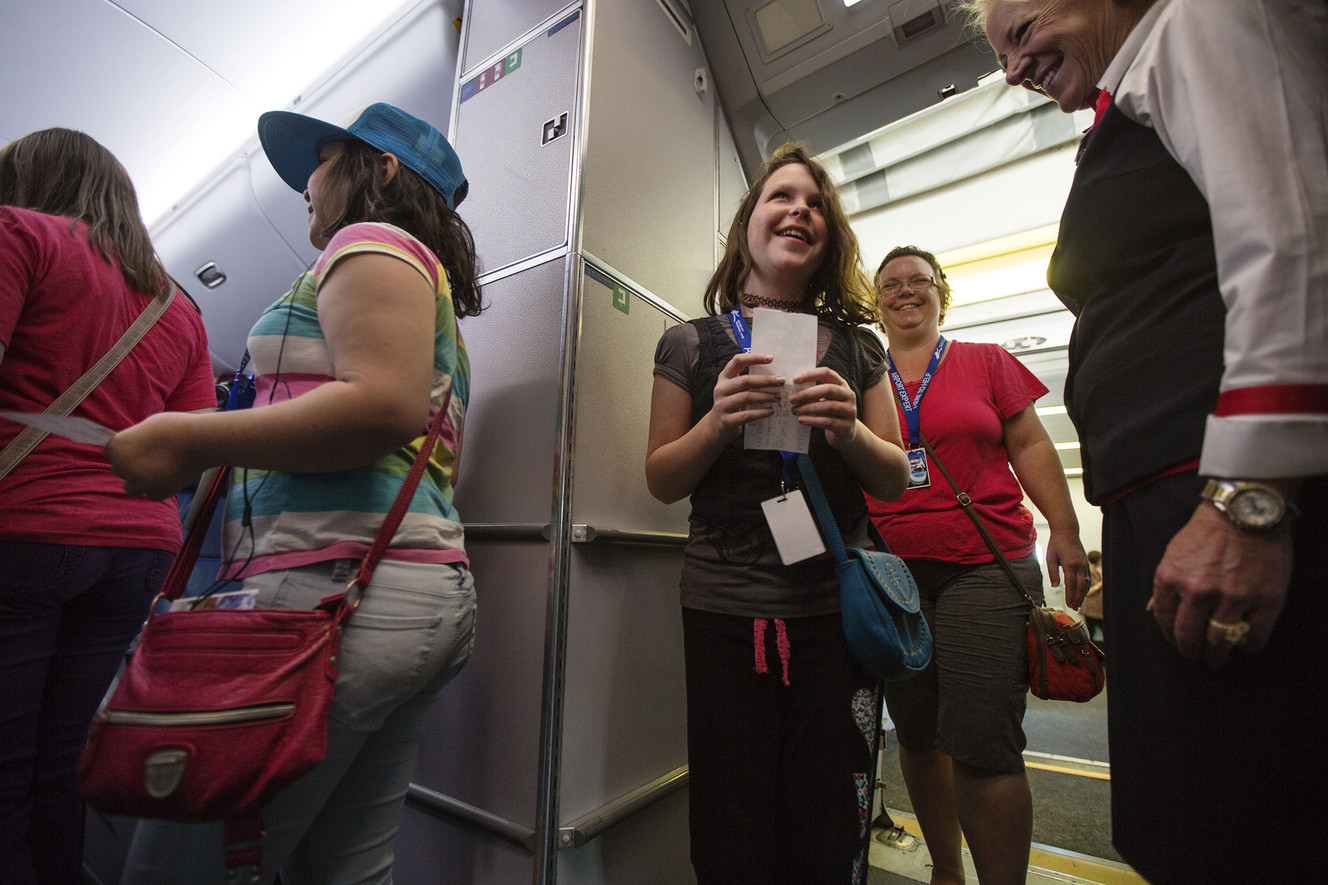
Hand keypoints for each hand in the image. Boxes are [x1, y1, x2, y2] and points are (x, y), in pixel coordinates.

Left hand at [105, 412, 204, 499]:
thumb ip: (135, 438)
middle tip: (153, 458)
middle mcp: (122, 466)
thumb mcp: (147, 425)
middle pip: (120, 470)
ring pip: (131, 487)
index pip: (111, 453)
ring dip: (141, 481)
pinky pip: (151, 494)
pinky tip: (171, 476)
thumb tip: (132, 447)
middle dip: (133, 466)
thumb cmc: (175, 428)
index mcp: (116, 446)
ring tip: (160, 470)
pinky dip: (159, 488)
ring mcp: (139, 482)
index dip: (125, 451)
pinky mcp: (156, 493)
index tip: (140, 448)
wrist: (199, 441)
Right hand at [706, 351, 783, 440]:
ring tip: (778, 397)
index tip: (771, 358)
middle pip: (745, 381)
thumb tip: (774, 374)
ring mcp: (722, 405)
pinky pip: (746, 415)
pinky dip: (761, 412)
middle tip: (781, 381)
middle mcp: (721, 389)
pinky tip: (771, 411)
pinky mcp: (726, 420)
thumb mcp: (735, 389)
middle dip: (766, 380)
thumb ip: (748, 381)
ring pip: (746, 397)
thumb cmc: (732, 404)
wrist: (717, 426)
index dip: (754, 357)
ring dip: (766, 396)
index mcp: (724, 377)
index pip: (737, 361)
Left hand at [789, 366, 857, 447]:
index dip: (811, 374)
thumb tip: (793, 390)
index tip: (794, 379)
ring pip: (828, 406)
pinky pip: (828, 422)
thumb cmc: (831, 412)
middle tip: (792, 399)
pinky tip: (801, 420)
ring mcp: (849, 411)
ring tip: (794, 411)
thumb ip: (814, 392)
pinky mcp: (846, 426)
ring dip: (808, 408)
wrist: (846, 432)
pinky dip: (813, 420)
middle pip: (828, 390)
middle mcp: (848, 395)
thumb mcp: (825, 399)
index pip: (827, 373)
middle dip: (808, 394)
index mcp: (842, 384)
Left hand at [1046, 529, 1090, 608]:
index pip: (1071, 585)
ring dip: (1083, 594)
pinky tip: (1083, 593)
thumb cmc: (1057, 544)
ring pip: (1086, 583)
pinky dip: (1086, 587)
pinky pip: (1088, 578)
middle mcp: (1080, 566)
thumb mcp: (1050, 557)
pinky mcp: (1086, 563)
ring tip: (1078, 603)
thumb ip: (1052, 573)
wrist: (1067, 531)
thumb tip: (1054, 586)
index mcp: (1070, 565)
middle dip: (1077, 598)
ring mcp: (1085, 564)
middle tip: (1074, 608)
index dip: (1070, 596)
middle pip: (1080, 586)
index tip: (1069, 605)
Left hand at [1150, 503, 1292, 668]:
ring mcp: (1233, 596)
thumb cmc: (1208, 530)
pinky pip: (1256, 634)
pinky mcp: (1264, 598)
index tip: (1178, 643)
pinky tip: (1246, 648)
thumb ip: (1165, 584)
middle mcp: (1199, 590)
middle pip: (1190, 636)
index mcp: (1171, 578)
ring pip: (1221, 640)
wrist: (1244, 510)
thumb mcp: (1174, 553)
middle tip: (1197, 657)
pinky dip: (1249, 646)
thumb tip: (1154, 611)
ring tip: (1218, 659)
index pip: (1165, 620)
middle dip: (1191, 651)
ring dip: (1218, 655)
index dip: (1171, 637)